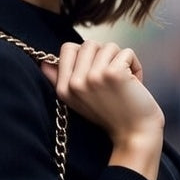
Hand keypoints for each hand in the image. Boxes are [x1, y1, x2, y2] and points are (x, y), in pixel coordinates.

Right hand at [40, 41, 163, 179]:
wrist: (135, 136)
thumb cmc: (112, 116)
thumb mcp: (79, 101)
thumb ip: (61, 80)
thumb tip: (43, 63)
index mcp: (63, 89)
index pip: (67, 48)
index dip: (86, 55)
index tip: (96, 73)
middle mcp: (74, 83)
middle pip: (89, 44)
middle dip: (106, 57)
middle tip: (112, 80)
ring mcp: (93, 77)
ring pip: (109, 46)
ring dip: (122, 62)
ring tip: (124, 83)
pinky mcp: (113, 74)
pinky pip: (127, 52)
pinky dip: (136, 66)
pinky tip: (135, 84)